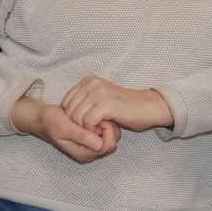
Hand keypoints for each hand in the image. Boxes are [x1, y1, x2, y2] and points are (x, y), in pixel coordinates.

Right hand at [12, 96, 120, 164]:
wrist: (43, 118)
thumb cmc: (51, 122)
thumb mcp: (64, 128)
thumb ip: (82, 137)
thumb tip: (101, 145)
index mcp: (84, 153)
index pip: (109, 144)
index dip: (106, 129)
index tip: (97, 117)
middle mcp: (90, 151)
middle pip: (112, 139)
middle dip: (107, 124)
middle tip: (96, 112)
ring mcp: (91, 144)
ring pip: (110, 133)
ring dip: (104, 121)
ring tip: (93, 112)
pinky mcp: (91, 136)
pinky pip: (104, 129)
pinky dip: (101, 119)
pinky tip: (92, 112)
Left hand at [60, 77, 174, 132]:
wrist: (148, 107)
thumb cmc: (125, 107)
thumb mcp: (100, 98)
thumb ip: (84, 100)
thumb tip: (63, 111)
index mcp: (88, 80)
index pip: (65, 102)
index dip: (72, 117)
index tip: (87, 123)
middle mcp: (91, 83)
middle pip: (69, 111)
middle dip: (78, 124)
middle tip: (94, 128)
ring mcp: (99, 92)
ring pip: (77, 117)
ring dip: (86, 128)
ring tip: (100, 128)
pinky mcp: (106, 104)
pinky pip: (87, 122)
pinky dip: (93, 130)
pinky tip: (104, 128)